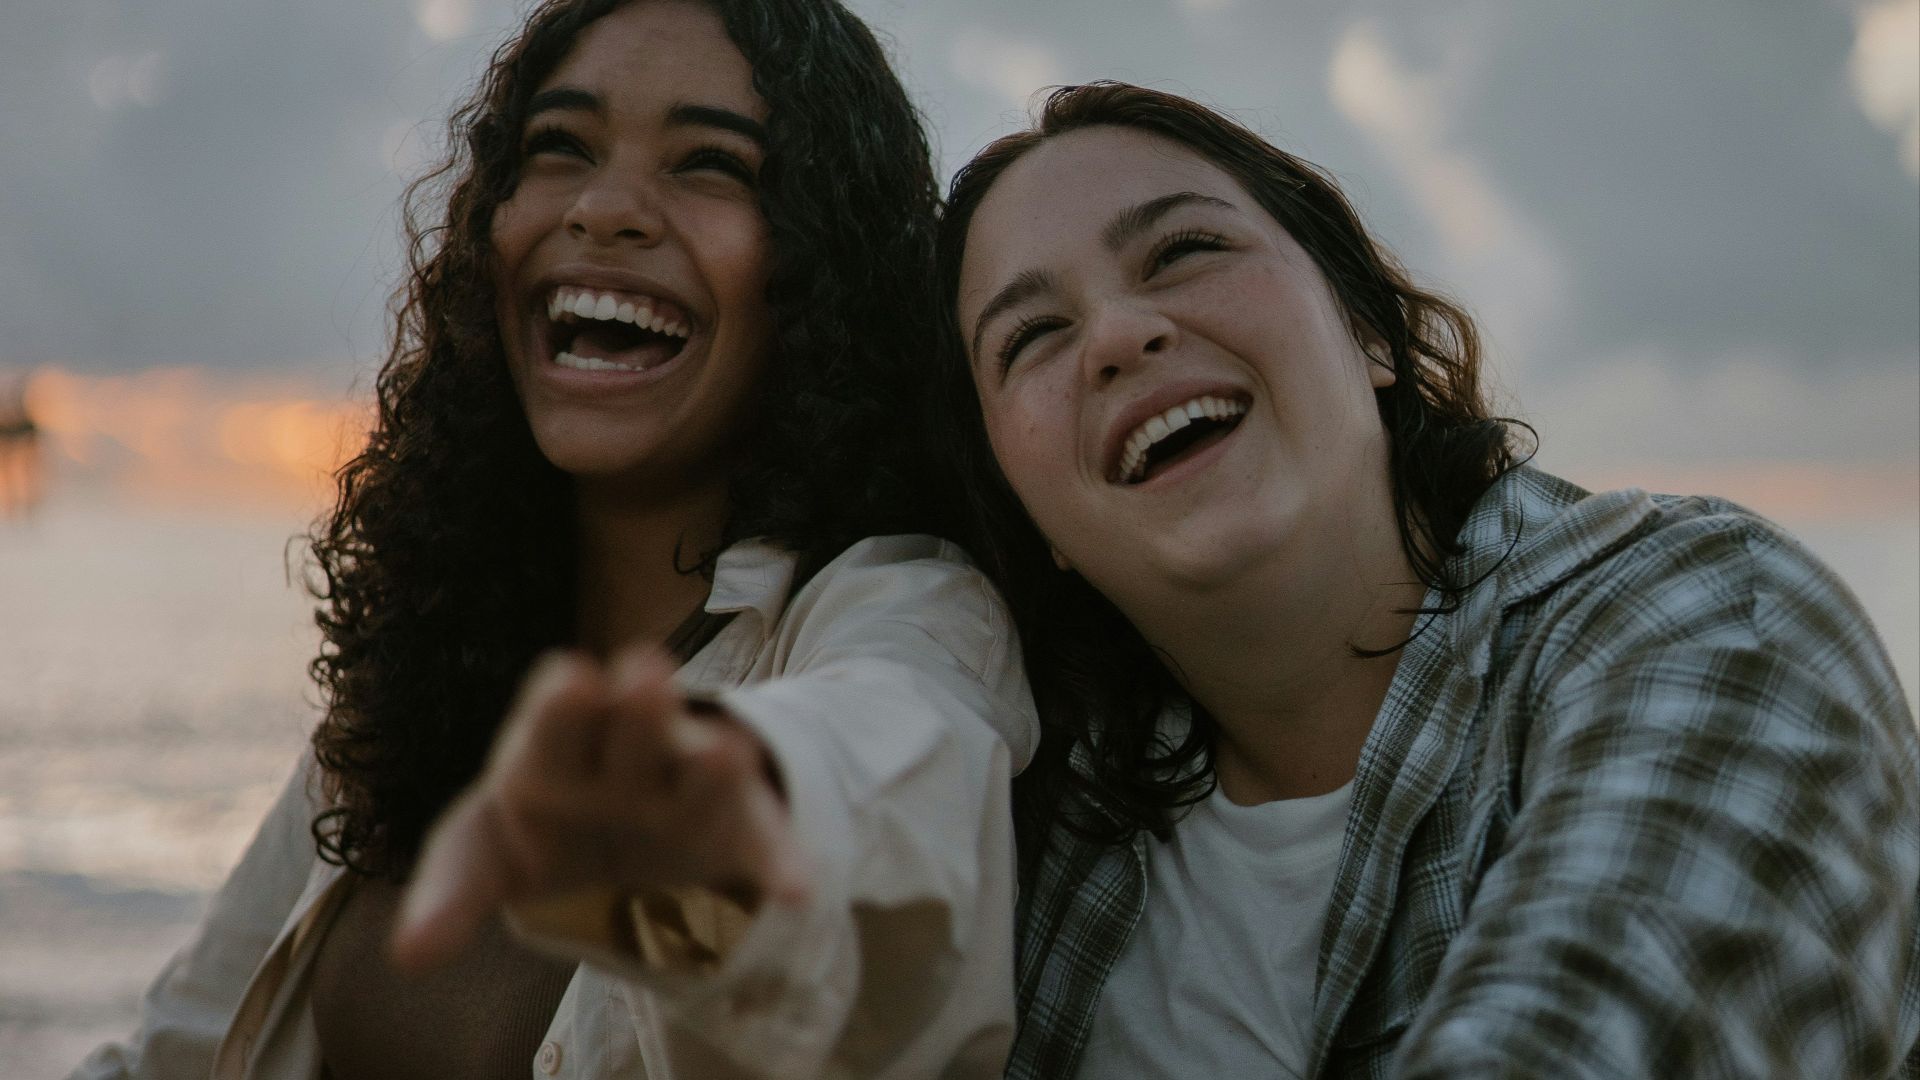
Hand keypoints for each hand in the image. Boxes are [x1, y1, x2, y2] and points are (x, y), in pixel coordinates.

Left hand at [391, 647, 806, 971]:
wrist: (624, 839)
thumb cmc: (542, 826)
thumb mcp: (483, 852)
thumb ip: (449, 894)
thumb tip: (408, 958)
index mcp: (553, 749)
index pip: (554, 719)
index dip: (563, 705)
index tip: (572, 678)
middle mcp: (626, 756)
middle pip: (633, 728)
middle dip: (638, 704)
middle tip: (644, 672)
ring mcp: (685, 792)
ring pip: (701, 771)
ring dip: (710, 762)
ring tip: (722, 751)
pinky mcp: (738, 832)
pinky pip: (764, 846)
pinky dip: (781, 864)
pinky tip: (796, 887)